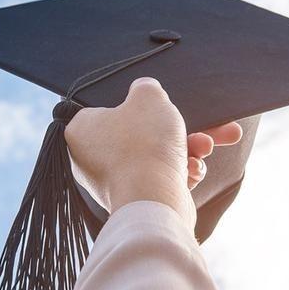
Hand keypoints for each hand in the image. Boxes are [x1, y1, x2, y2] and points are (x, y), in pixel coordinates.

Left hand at [64, 77, 241, 226]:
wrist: (154, 202)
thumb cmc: (144, 146)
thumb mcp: (149, 97)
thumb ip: (146, 87)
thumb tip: (145, 89)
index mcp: (82, 130)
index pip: (106, 108)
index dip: (135, 104)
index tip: (155, 102)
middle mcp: (91, 158)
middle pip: (141, 133)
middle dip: (178, 129)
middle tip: (204, 125)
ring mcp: (114, 182)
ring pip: (156, 156)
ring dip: (187, 149)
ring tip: (206, 146)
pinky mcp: (135, 201)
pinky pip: (160, 179)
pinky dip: (180, 173)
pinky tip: (194, 171)